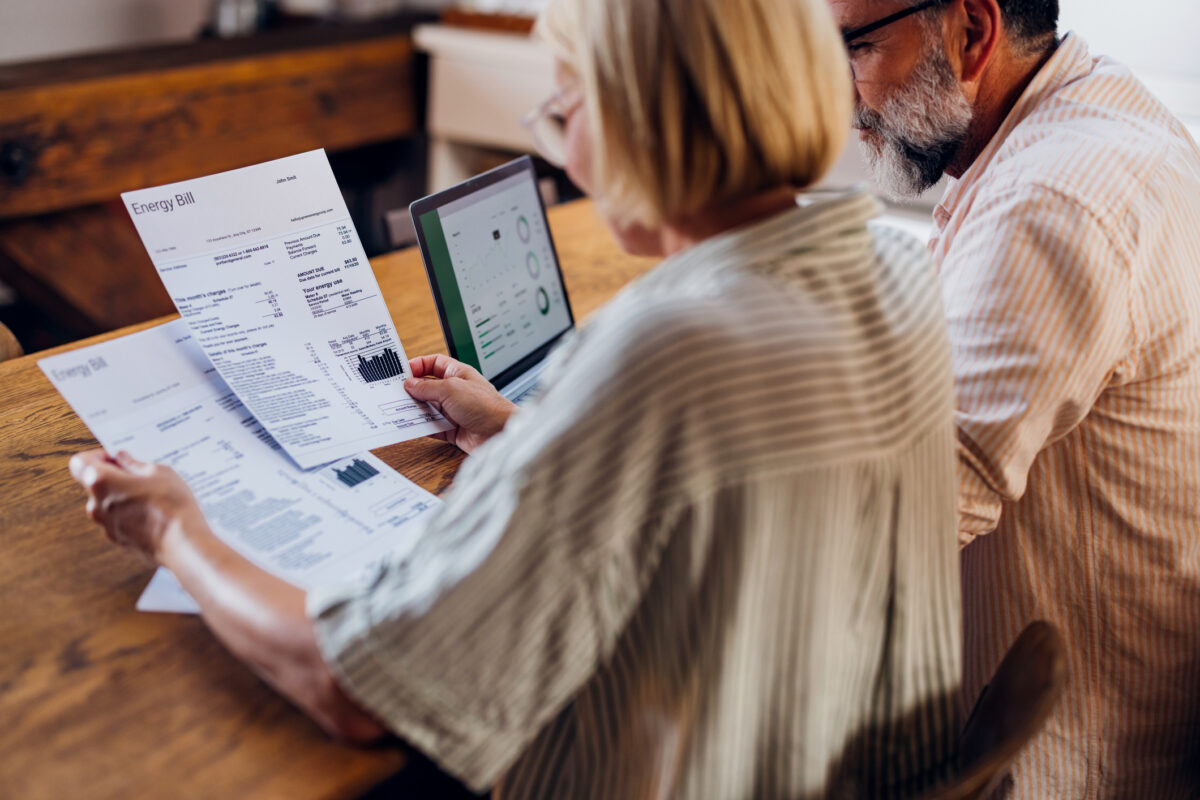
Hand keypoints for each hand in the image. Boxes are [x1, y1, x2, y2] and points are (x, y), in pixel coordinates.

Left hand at [69, 449, 205, 562]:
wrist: (182, 542)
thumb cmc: (171, 505)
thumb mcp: (159, 472)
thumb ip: (134, 464)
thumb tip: (123, 459)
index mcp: (101, 481)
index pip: (80, 462)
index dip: (96, 456)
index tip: (116, 457)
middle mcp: (96, 504)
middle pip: (94, 483)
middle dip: (113, 475)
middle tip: (139, 474)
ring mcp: (105, 524)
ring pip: (106, 502)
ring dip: (122, 495)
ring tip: (151, 494)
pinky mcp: (117, 538)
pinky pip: (117, 518)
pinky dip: (129, 512)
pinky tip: (152, 511)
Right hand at [405, 354, 516, 453]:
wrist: (501, 433)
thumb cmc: (486, 406)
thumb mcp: (451, 389)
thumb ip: (428, 387)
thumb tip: (410, 384)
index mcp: (458, 374)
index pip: (434, 363)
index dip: (419, 365)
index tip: (403, 371)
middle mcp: (456, 391)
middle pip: (428, 386)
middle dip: (413, 390)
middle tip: (396, 393)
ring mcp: (454, 410)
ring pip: (428, 408)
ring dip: (416, 409)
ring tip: (399, 410)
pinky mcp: (453, 429)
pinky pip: (432, 427)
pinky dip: (422, 427)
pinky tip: (412, 426)